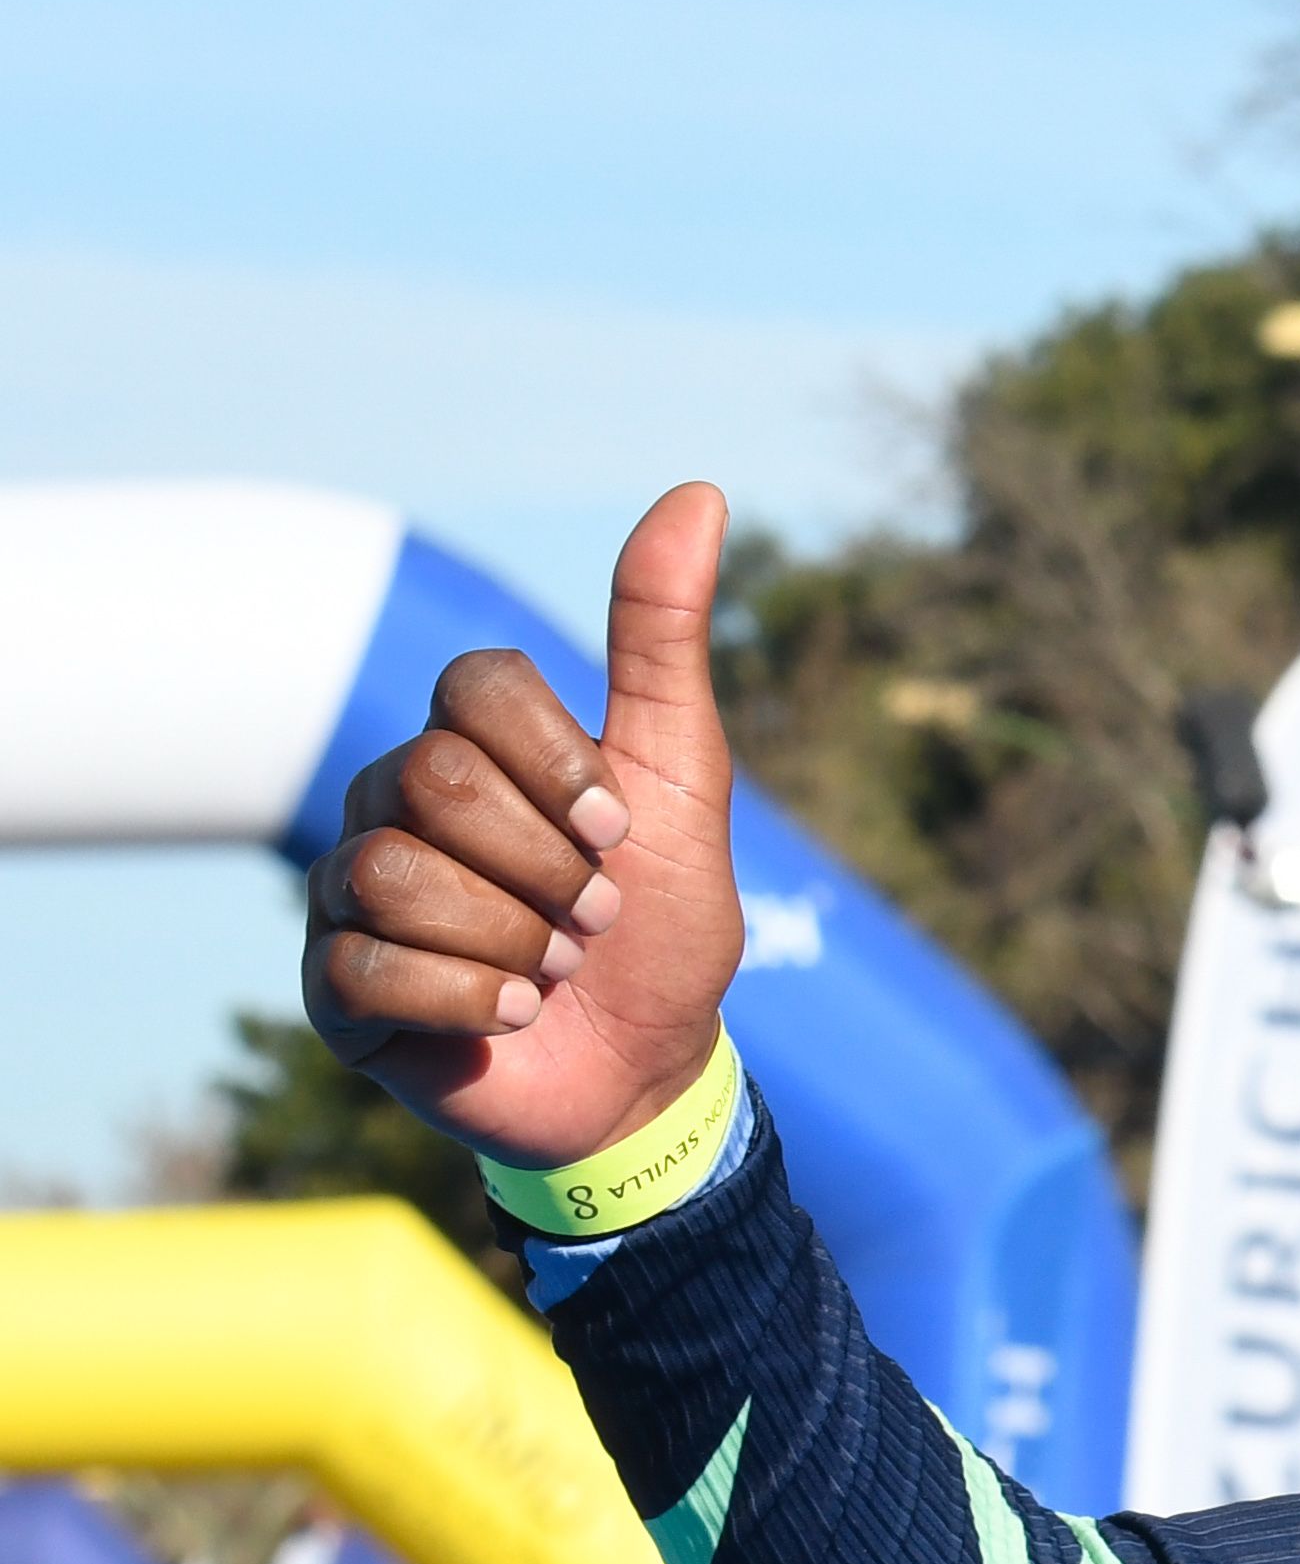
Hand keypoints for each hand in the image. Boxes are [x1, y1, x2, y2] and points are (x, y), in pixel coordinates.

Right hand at [302, 480, 747, 1166]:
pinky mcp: (334, 982)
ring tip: (550, 973)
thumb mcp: (686, 780)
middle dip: (545, 866)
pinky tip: (510, 1016)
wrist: (651, 1072)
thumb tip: (701, 491)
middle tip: (591, 919)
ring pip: (394, 874)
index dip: (558, 762)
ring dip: (511, 938)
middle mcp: (396, 802)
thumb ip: (667, 641)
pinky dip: (468, 999)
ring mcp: (352, 891)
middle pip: (434, 780)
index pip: (475, 685)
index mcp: (473, 746)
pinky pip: (367, 965)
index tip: (619, 830)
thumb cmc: (667, 925)